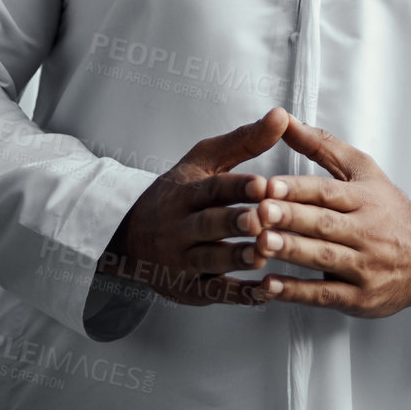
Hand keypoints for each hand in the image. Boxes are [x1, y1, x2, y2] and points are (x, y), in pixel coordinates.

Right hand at [101, 106, 290, 306]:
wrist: (130, 235)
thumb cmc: (180, 193)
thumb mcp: (205, 161)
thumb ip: (244, 141)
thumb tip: (281, 116)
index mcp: (186, 192)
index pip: (212, 188)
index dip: (237, 187)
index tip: (263, 184)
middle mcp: (180, 227)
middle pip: (208, 225)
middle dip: (234, 223)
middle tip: (261, 220)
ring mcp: (182, 260)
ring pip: (210, 260)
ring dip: (237, 259)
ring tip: (262, 254)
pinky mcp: (189, 289)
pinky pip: (214, 293)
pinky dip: (239, 295)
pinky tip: (265, 292)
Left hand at [248, 116, 410, 317]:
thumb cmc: (387, 211)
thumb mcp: (364, 172)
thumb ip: (322, 146)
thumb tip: (284, 119)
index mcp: (366, 198)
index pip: (329, 192)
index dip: (299, 189)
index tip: (270, 186)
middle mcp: (367, 231)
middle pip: (325, 224)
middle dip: (292, 218)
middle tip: (260, 212)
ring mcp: (365, 266)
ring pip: (324, 258)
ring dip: (292, 252)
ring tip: (261, 244)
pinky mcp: (360, 297)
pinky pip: (326, 294)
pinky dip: (297, 292)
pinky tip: (270, 286)